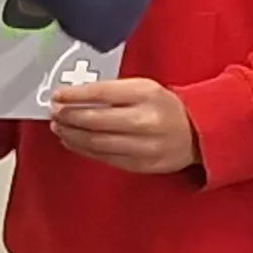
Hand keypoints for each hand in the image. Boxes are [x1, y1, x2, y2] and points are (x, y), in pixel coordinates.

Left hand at [47, 79, 196, 175]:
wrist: (197, 133)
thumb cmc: (166, 108)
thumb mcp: (144, 88)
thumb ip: (113, 91)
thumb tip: (76, 97)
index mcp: (146, 95)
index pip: (102, 93)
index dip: (74, 95)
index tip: (57, 96)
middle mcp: (145, 121)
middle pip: (95, 121)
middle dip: (68, 117)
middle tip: (54, 113)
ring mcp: (144, 146)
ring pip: (97, 143)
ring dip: (72, 135)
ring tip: (59, 128)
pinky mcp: (141, 165)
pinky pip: (105, 158)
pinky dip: (84, 150)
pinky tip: (73, 142)